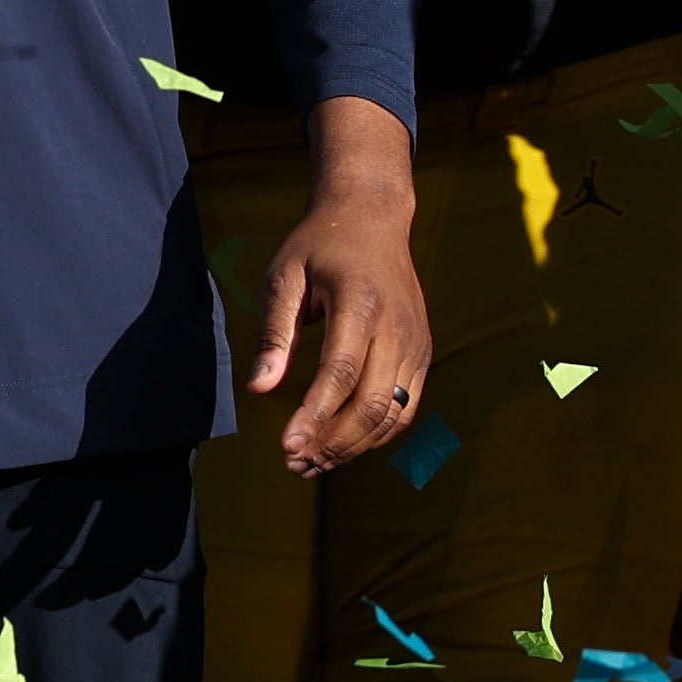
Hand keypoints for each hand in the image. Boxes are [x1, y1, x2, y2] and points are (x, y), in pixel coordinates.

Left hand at [249, 98, 427, 477]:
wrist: (372, 217)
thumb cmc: (319, 245)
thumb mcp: (285, 276)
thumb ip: (274, 333)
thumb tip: (258, 388)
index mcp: (361, 303)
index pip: (341, 374)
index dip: (315, 416)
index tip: (287, 446)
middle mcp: (397, 327)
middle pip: (373, 405)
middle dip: (333, 443)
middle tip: (294, 463)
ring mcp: (416, 342)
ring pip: (393, 415)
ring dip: (354, 447)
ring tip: (313, 463)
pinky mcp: (423, 352)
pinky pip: (406, 408)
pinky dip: (377, 434)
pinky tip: (343, 443)